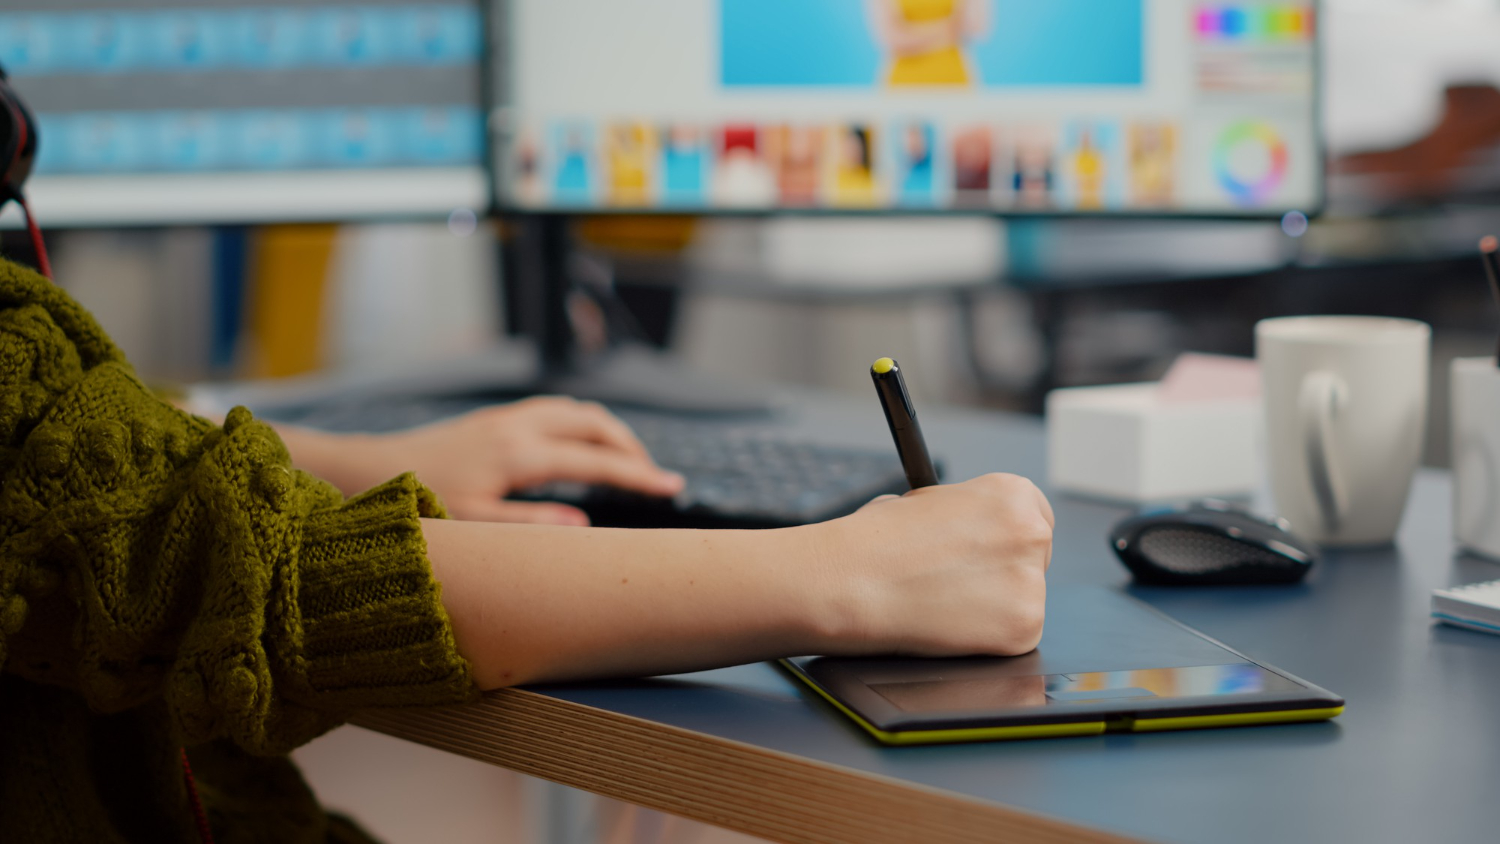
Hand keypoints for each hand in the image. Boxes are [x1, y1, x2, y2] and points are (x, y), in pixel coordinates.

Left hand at [330, 397, 683, 524]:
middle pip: (595, 423)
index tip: (672, 488)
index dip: (639, 474)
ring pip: (575, 410)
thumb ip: (533, 523)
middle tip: (656, 478)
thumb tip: (583, 522)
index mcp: (520, 455)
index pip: (598, 460)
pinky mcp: (493, 420)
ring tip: (626, 461)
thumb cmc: (418, 503)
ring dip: (608, 431)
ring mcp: (506, 418)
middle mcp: (518, 427)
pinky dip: (581, 424)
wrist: (367, 469)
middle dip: (632, 447)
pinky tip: (579, 446)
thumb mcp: (476, 524)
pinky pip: (554, 410)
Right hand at [813, 473, 1053, 657]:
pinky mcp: (1023, 628)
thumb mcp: (926, 503)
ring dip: (993, 605)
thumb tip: (972, 533)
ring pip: (1024, 599)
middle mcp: (1031, 532)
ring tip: (942, 601)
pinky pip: (1013, 635)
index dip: (1006, 538)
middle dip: (1003, 572)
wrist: (849, 582)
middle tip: (958, 581)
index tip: (988, 551)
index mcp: (1011, 493)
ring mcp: (1031, 583)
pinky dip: (986, 637)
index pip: (1036, 516)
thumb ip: (965, 515)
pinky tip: (948, 623)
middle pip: (1036, 559)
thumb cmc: (874, 542)